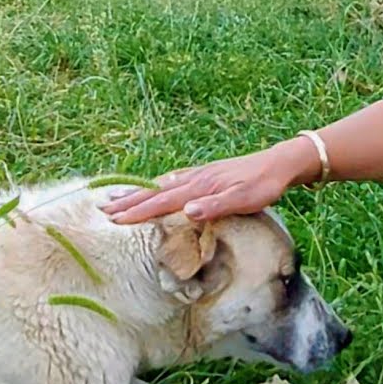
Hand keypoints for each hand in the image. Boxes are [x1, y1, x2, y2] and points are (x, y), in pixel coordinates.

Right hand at [100, 140, 314, 223]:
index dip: (137, 212)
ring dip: (137, 193)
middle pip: (154, 192)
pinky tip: (154, 187)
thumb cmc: (264, 185)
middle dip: (128, 202)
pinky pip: (173, 180)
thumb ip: (216, 206)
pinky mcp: (206, 174)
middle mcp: (194, 179)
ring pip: (160, 185)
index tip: (114, 220)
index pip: (161, 202)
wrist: (280, 163)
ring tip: (116, 198)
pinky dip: (157, 185)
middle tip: (102, 210)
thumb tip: (187, 211)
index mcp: (199, 187)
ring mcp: (199, 174)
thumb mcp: (245, 199)